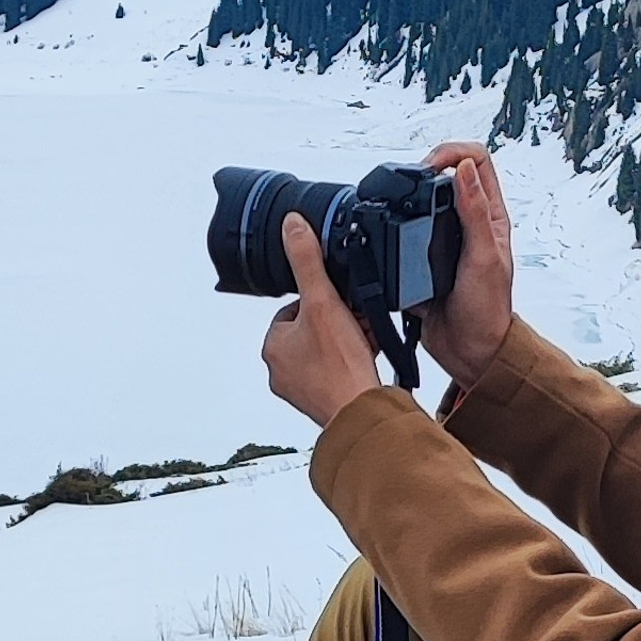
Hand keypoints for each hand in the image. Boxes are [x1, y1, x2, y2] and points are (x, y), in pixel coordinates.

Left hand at [261, 215, 382, 426]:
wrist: (361, 413)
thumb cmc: (339, 368)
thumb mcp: (323, 302)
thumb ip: (307, 262)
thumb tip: (292, 227)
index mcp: (273, 346)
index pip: (294, 309)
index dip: (320, 302)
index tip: (338, 305)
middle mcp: (282, 371)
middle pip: (314, 329)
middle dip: (338, 323)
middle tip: (356, 323)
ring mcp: (302, 390)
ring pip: (328, 351)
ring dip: (348, 343)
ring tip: (363, 342)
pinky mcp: (323, 402)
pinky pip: (338, 372)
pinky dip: (353, 364)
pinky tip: (367, 360)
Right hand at [415, 142, 515, 390]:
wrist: (469, 354)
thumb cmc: (488, 312)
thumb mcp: (484, 258)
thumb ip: (474, 213)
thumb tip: (464, 169)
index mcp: (489, 218)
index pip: (477, 162)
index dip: (453, 153)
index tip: (432, 166)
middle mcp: (468, 226)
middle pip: (445, 177)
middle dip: (425, 171)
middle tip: (410, 184)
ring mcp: (444, 244)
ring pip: (422, 207)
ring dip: (409, 202)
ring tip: (398, 207)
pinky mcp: (423, 264)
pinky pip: (405, 241)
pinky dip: (396, 237)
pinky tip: (391, 240)